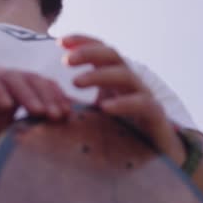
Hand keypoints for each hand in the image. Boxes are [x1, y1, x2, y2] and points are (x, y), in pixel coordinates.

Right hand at [0, 67, 72, 145]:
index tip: (69, 114)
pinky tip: (7, 105)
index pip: (41, 85)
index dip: (56, 96)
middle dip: (46, 95)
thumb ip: (28, 132)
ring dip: (25, 93)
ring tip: (38, 111)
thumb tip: (63, 145)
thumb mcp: (6, 136)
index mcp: (14, 89)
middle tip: (57, 114)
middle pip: (29, 78)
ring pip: (8, 77)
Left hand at [60, 34, 186, 164]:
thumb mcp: (93, 118)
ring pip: (126, 75)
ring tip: (76, 82)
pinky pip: (142, 103)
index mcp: (114, 80)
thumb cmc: (122, 137)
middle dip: (89, 52)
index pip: (100, 51)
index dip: (82, 42)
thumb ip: (73, 107)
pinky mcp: (156, 117)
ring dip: (100, 75)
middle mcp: (130, 84)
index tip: (59, 42)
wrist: (158, 161)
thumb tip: (44, 102)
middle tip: (66, 60)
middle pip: (113, 55)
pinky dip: (123, 103)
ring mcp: (144, 97)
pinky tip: (104, 107)